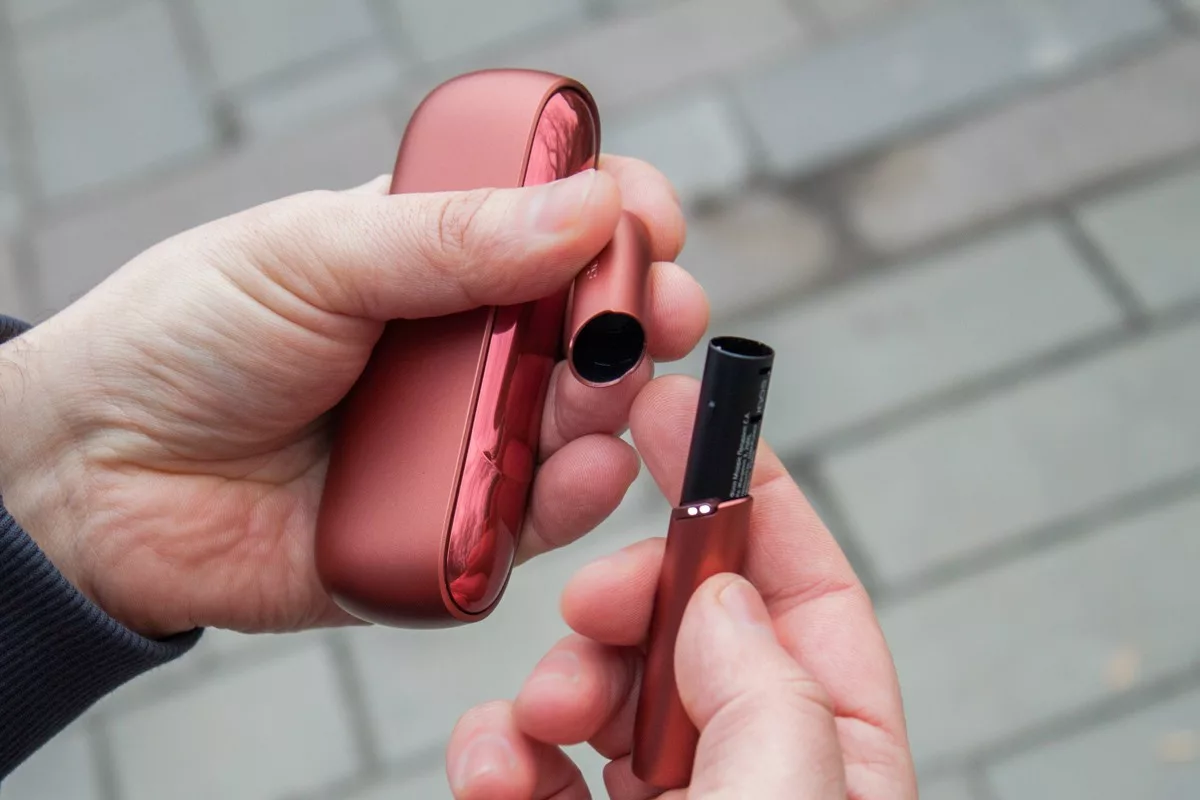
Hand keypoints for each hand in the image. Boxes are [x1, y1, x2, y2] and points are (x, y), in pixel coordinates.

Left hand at [0, 159, 706, 637]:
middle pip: (588, 329)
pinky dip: (572, 498)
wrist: (95, 476)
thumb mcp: (312, 253)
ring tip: (609, 386)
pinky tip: (589, 470)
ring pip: (578, 425)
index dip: (616, 219)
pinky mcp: (451, 531)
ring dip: (614, 404)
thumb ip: (449, 236)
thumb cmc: (187, 337)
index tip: (651, 220)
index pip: (556, 226)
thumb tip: (587, 205)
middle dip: (639, 316)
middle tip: (654, 312)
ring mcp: (462, 441)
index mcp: (435, 258)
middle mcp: (463, 351)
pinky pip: (534, 519)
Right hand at [446, 377, 917, 797]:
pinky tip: (492, 769)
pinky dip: (498, 751)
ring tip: (538, 714)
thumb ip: (767, 690)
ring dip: (555, 681)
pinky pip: (533, 760)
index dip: (750, 492)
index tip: (678, 415)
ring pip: (602, 687)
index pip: (810, 590)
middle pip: (690, 625)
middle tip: (587, 604)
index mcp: (837, 753)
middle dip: (627, 596)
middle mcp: (751, 769)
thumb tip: (716, 596)